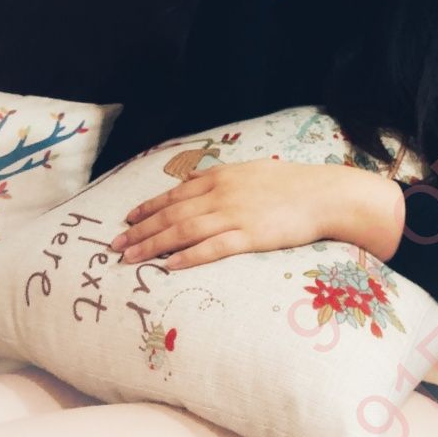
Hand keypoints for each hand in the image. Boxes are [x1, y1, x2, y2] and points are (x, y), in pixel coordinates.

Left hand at [110, 158, 345, 269]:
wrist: (322, 194)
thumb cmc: (288, 183)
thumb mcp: (249, 169)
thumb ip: (218, 175)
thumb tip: (191, 178)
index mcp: (220, 177)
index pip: (174, 194)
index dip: (147, 208)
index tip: (127, 219)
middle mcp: (221, 194)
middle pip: (171, 215)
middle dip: (140, 230)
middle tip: (115, 245)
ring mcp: (234, 215)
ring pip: (183, 232)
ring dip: (153, 245)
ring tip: (130, 258)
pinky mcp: (249, 236)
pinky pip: (212, 248)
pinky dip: (187, 257)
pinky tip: (168, 267)